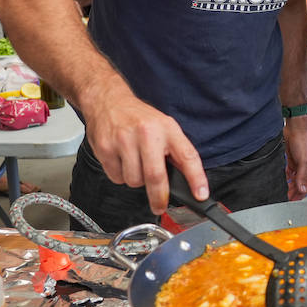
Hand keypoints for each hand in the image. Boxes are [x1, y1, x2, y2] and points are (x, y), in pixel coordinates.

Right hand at [81, 88, 206, 216]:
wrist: (108, 101)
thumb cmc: (139, 117)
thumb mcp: (165, 127)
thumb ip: (176, 151)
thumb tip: (188, 181)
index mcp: (167, 129)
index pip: (187, 156)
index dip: (196, 178)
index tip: (201, 195)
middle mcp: (147, 133)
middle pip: (155, 176)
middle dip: (159, 197)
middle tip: (160, 206)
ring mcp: (124, 141)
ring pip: (134, 181)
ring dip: (137, 181)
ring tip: (136, 164)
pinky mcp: (105, 148)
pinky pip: (116, 178)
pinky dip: (121, 176)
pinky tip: (121, 160)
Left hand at [282, 118, 306, 199]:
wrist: (294, 128)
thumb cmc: (303, 141)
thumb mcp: (304, 161)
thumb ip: (302, 176)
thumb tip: (302, 189)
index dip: (300, 194)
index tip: (293, 200)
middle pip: (301, 184)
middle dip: (294, 192)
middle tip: (286, 198)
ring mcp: (300, 165)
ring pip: (295, 180)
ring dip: (290, 186)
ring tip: (284, 193)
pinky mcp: (292, 161)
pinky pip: (289, 173)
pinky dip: (287, 178)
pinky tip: (283, 182)